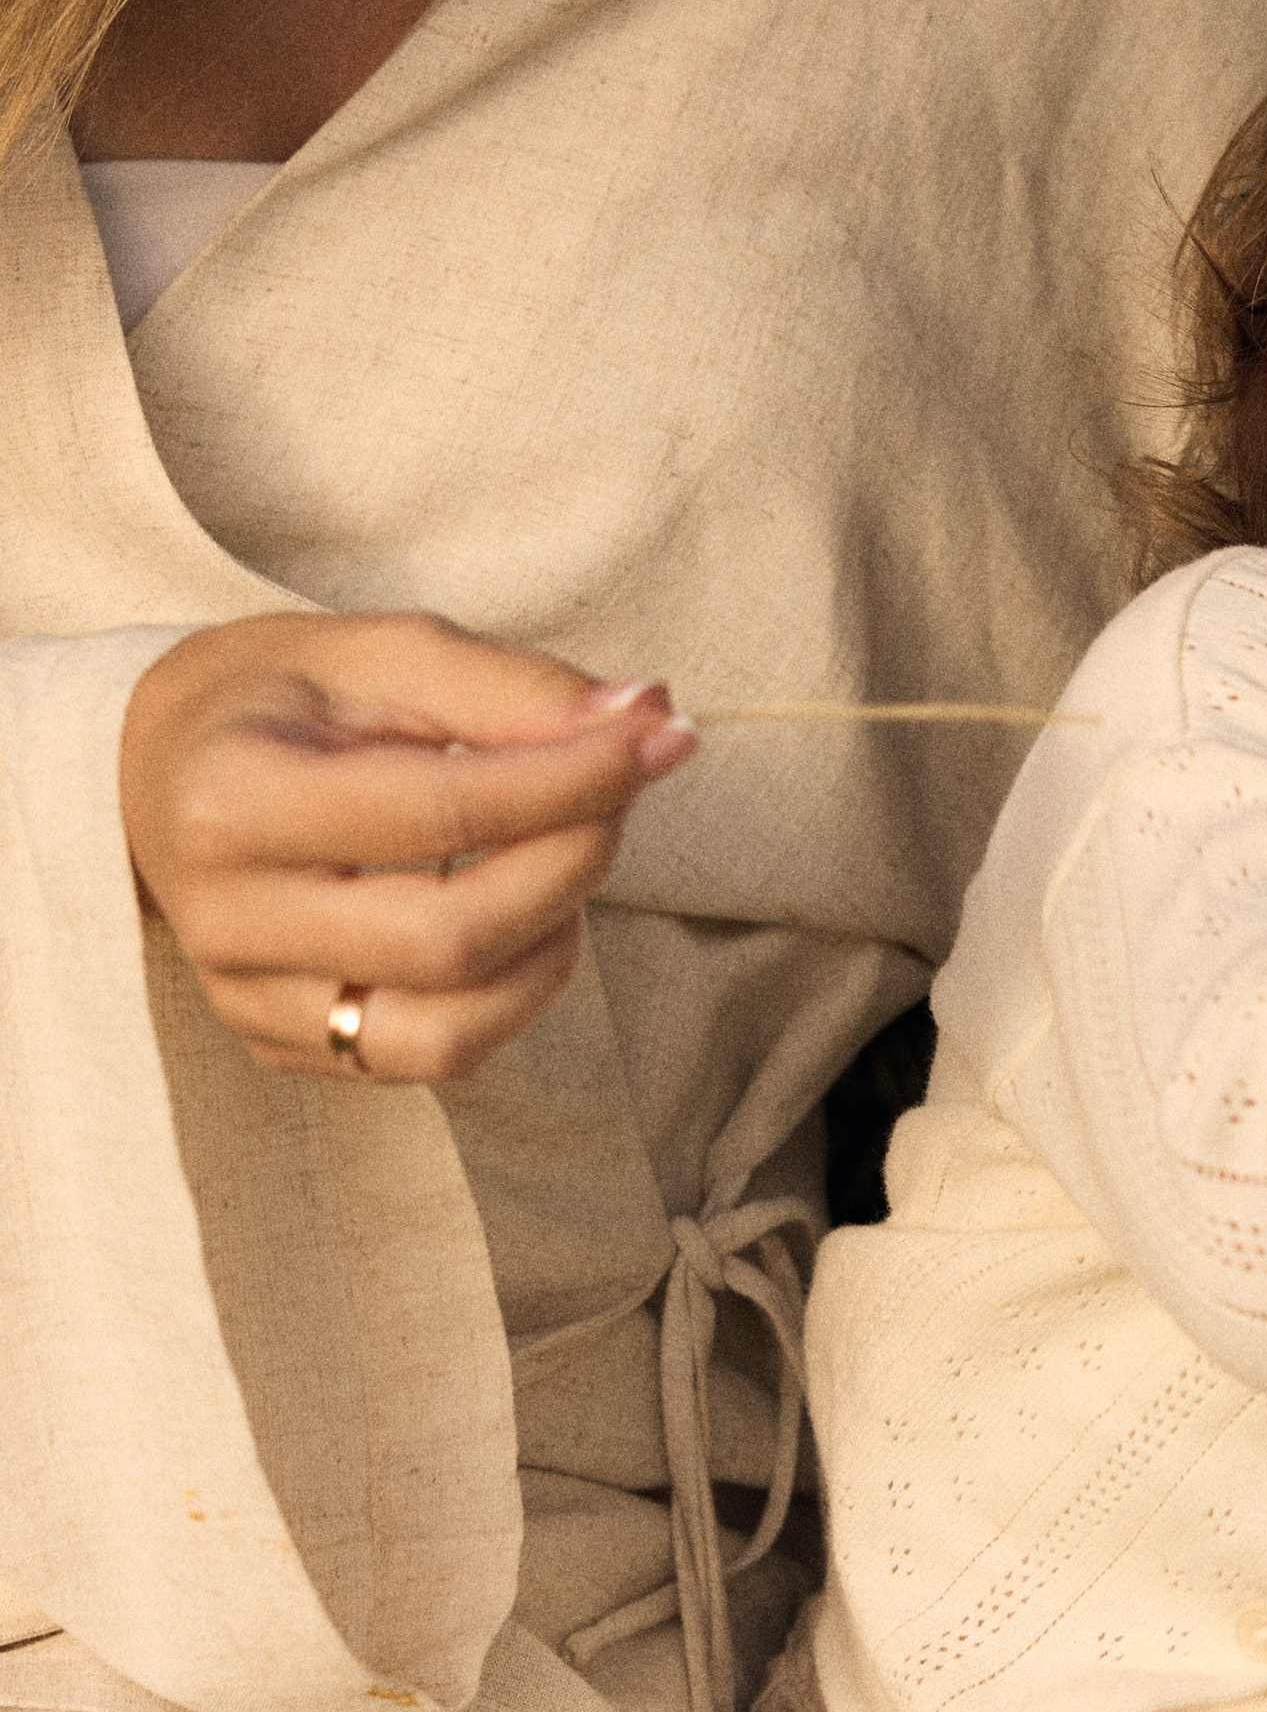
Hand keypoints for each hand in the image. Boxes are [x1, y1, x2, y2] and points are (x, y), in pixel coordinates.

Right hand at [120, 612, 696, 1084]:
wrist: (161, 770)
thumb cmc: (280, 700)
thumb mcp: (382, 654)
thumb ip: (512, 689)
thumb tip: (651, 721)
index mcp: (232, 800)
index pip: (442, 813)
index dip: (574, 781)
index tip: (660, 741)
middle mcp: (227, 920)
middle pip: (451, 939)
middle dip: (572, 864)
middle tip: (616, 795)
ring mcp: (248, 1000)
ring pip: (449, 1032)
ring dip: (551, 945)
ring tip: (562, 856)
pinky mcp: (282, 1045)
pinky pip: (432, 1057)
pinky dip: (510, 993)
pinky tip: (518, 917)